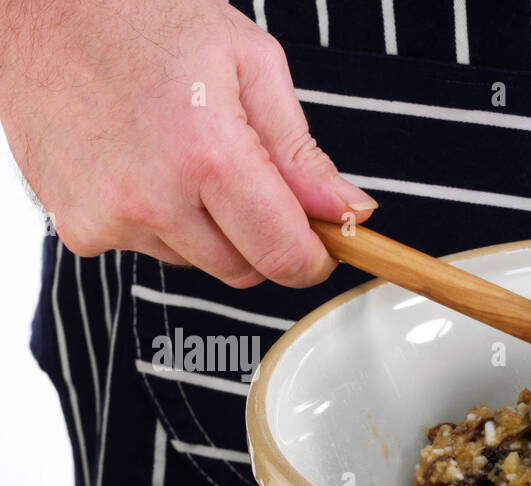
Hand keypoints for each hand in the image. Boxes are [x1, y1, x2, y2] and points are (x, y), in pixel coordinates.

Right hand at [0, 0, 374, 286]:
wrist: (38, 3)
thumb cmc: (140, 14)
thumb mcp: (249, 62)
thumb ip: (301, 150)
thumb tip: (347, 210)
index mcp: (206, 154)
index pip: (283, 255)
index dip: (314, 259)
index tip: (322, 244)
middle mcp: (153, 197)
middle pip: (244, 269)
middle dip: (261, 238)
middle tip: (250, 179)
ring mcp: (108, 217)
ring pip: (197, 260)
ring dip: (207, 226)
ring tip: (181, 153)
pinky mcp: (77, 226)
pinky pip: (147, 247)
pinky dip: (158, 219)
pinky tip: (141, 162)